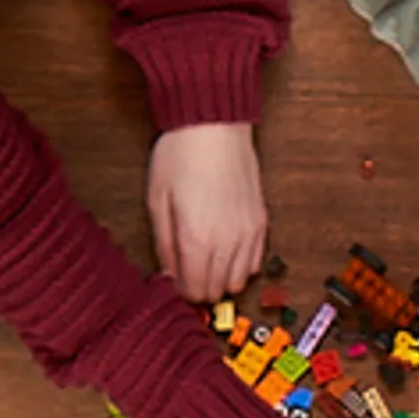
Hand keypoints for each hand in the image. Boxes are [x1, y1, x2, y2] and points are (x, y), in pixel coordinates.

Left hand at [148, 121, 268, 299]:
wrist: (214, 126)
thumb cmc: (181, 155)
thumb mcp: (157, 201)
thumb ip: (163, 245)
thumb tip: (168, 275)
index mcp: (197, 240)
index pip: (194, 291)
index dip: (181, 291)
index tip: (174, 280)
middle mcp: (227, 242)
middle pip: (216, 291)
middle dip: (200, 287)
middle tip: (186, 270)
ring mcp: (248, 234)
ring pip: (238, 282)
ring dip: (220, 278)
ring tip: (205, 260)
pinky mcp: (261, 223)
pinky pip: (254, 263)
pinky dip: (239, 265)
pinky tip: (225, 250)